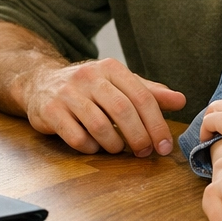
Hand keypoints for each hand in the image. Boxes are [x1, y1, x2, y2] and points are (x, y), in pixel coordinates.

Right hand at [17, 57, 185, 156]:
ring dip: (114, 145)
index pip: (142, 97)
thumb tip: (181, 100)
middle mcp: (88, 77)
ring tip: (118, 149)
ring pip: (100, 126)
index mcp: (110, 68)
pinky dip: (91, 148)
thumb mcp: (118, 83)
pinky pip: (77, 138)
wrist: (40, 82)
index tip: (165, 146)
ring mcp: (67, 93)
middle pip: (123, 111)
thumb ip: (149, 92)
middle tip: (145, 153)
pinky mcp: (51, 111)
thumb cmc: (88, 87)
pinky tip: (94, 146)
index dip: (157, 124)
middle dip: (139, 137)